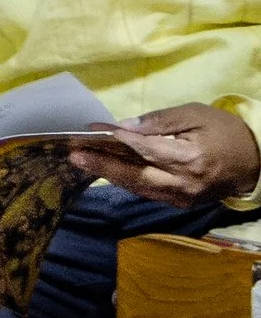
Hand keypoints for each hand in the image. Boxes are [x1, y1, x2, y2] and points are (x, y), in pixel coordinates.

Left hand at [67, 103, 260, 204]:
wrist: (254, 161)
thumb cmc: (224, 131)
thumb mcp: (195, 114)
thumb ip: (159, 121)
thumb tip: (125, 127)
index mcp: (190, 158)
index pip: (144, 149)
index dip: (116, 140)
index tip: (90, 131)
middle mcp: (183, 183)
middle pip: (135, 175)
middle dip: (102, 165)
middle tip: (73, 155)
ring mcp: (181, 197)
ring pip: (138, 187)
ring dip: (110, 174)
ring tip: (83, 162)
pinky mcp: (180, 203)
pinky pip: (148, 192)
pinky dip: (127, 181)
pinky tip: (108, 171)